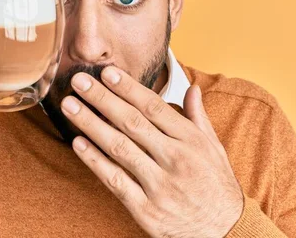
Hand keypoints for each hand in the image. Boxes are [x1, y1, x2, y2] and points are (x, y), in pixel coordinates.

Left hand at [60, 66, 243, 237]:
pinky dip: (95, 161)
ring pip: (119, 148)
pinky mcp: (146, 210)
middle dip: (102, 99)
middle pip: (132, 123)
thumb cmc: (217, 186)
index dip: (128, 88)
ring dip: (91, 124)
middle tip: (79, 81)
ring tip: (70, 106)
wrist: (225, 232)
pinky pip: (115, 181)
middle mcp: (175, 159)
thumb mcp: (215, 149)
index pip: (154, 107)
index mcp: (191, 141)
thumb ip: (198, 117)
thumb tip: (191, 87)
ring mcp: (159, 185)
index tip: (107, 73)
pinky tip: (78, 143)